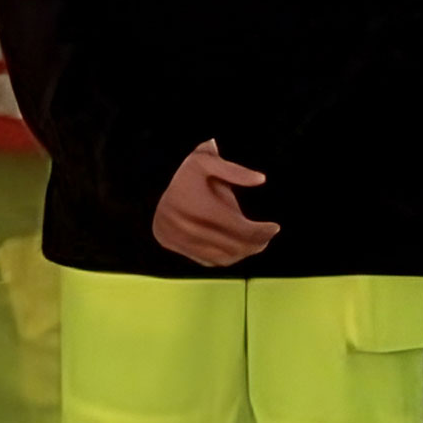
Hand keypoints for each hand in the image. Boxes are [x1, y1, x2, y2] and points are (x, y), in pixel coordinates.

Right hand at [152, 140, 279, 267]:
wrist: (149, 189)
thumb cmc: (186, 175)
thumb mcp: (206, 161)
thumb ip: (235, 170)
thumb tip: (261, 179)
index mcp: (202, 209)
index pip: (242, 230)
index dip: (263, 232)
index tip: (274, 227)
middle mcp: (191, 229)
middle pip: (236, 247)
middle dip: (256, 243)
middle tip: (266, 236)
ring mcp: (183, 242)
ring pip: (224, 258)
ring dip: (244, 253)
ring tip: (255, 243)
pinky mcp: (179, 250)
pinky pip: (210, 261)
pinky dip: (227, 258)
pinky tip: (236, 248)